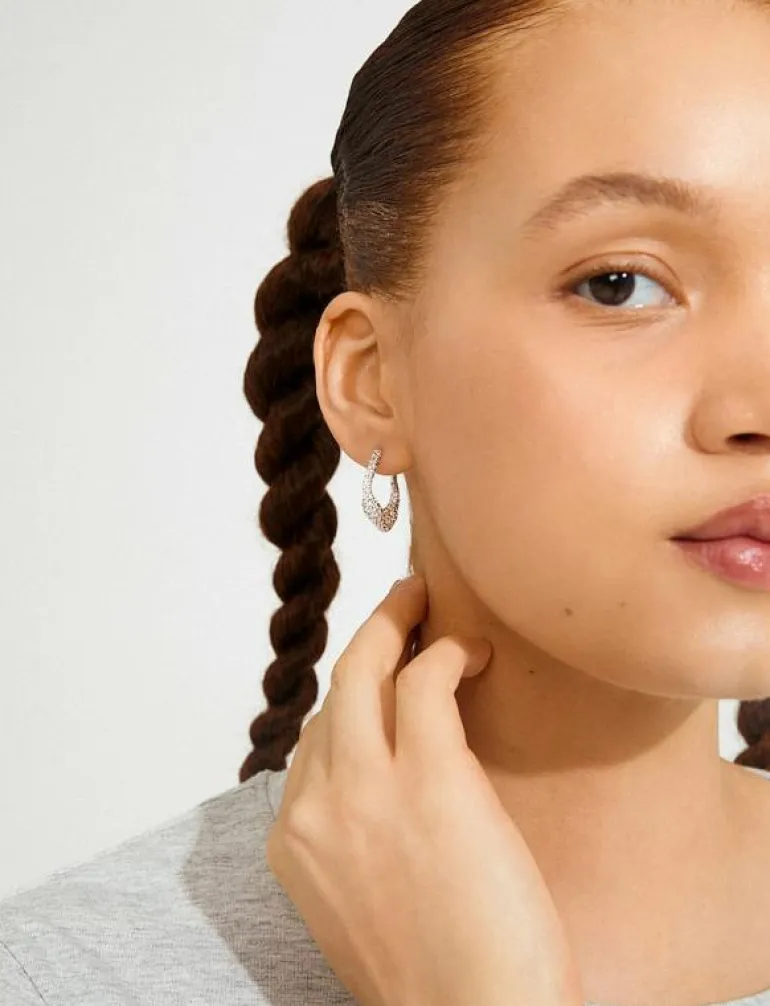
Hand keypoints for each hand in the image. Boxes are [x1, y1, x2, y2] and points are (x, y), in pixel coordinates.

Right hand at [265, 573, 583, 1005]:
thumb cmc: (434, 977)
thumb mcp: (357, 904)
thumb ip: (350, 837)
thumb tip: (384, 787)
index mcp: (292, 842)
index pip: (313, 741)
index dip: (349, 699)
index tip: (378, 674)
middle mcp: (314, 806)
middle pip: (334, 692)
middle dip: (367, 637)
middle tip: (401, 605)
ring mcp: (367, 788)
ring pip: (366, 668)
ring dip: (396, 622)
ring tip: (425, 602)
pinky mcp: (431, 777)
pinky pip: (425, 682)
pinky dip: (447, 653)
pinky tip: (473, 652)